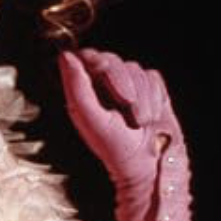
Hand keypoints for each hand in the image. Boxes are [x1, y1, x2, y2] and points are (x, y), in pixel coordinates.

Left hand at [58, 49, 183, 188]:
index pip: (86, 56)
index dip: (96, 60)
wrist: (151, 164)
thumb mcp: (92, 119)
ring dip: (141, 97)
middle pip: (112, 59)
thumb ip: (77, 87)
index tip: (104, 74)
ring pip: (135, 69)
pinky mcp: (151, 88)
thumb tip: (66, 56)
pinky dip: (155, 96)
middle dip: (123, 83)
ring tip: (139, 121)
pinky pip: (153, 77)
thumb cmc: (116, 147)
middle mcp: (104, 84)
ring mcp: (129, 84)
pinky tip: (150, 115)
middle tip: (127, 107)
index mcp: (84, 89)